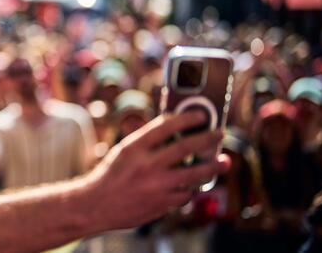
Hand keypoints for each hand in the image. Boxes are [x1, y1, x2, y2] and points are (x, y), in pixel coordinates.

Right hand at [85, 112, 228, 231]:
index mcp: (134, 147)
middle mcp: (147, 165)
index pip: (166, 126)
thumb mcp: (124, 152)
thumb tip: (175, 129)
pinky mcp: (162, 204)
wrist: (97, 205)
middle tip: (220, 133)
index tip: (201, 115)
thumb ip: (147, 142)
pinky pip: (186, 194)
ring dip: (213, 166)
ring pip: (194, 174)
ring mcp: (156, 186)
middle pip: (186, 147)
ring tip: (224, 161)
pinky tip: (193, 184)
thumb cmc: (111, 175)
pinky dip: (191, 188)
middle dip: (208, 138)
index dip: (187, 118)